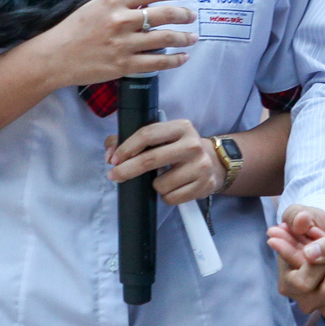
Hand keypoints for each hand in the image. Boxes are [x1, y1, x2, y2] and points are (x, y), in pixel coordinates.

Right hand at [27, 0, 197, 89]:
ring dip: (184, 37)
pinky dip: (174, 60)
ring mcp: (124, 44)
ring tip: (192, 37)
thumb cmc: (75, 28)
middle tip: (192, 16)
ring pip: (165, 38)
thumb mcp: (98, 3)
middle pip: (164, 14)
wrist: (55, 57)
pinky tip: (183, 57)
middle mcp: (121, 20)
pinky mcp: (124, 65)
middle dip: (184, 15)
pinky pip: (157, 62)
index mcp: (114, 1)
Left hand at [105, 118, 220, 203]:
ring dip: (153, 185)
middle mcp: (192, 144)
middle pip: (150, 160)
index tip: (114, 159)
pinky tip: (174, 187)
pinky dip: (166, 196)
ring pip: (160, 184)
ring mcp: (200, 166)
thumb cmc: (178, 149)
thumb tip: (110, 155)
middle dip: (127, 170)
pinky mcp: (204, 185)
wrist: (213, 162)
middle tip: (114, 176)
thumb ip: (130, 140)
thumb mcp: (161, 137)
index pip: (148, 134)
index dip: (127, 147)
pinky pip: (171, 198)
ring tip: (163, 178)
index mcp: (181, 127)